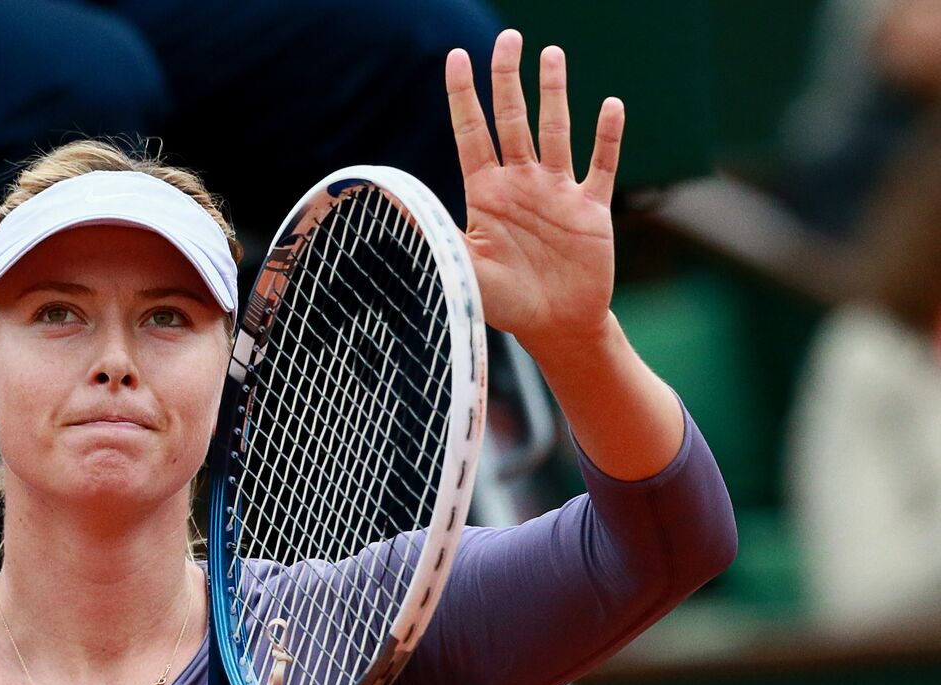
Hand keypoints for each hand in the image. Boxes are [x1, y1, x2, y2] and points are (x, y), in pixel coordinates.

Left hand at [445, 30, 623, 352]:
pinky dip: (606, 137)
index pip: (471, 133)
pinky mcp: (590, 208)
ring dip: (554, 94)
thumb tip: (395, 214)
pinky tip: (610, 105)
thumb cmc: (506, 302)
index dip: (464, 96)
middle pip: (513, 119)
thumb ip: (436, 238)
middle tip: (507, 37)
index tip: (457, 56)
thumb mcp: (463, 269)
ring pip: (555, 131)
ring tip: (551, 54)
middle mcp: (520, 183)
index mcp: (486, 193)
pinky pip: (601, 165)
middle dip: (509, 79)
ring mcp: (557, 192)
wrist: (555, 326)